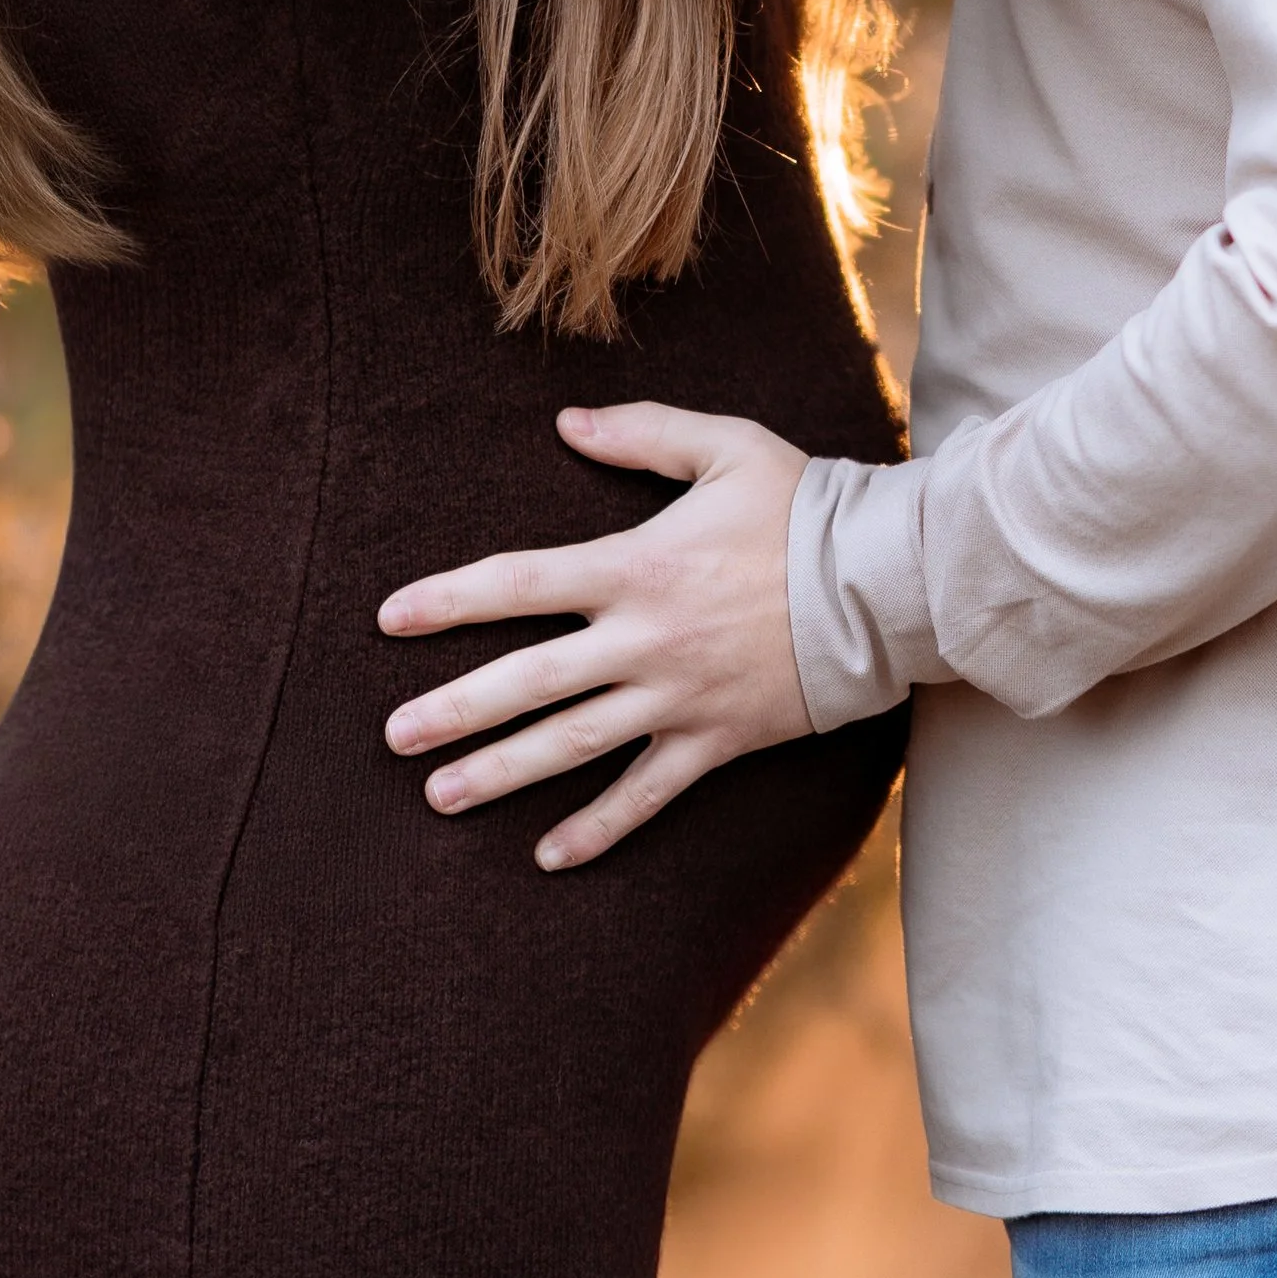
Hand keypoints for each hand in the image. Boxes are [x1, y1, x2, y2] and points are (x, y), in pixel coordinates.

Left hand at [377, 404, 810, 869]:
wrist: (885, 583)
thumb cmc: (805, 506)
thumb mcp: (726, 448)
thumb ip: (642, 436)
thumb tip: (567, 422)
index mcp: (636, 565)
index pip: (519, 582)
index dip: (450, 598)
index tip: (391, 617)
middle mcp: (644, 640)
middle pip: (529, 680)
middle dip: (455, 709)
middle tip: (394, 735)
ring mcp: (677, 698)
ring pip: (572, 745)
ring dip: (502, 773)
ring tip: (440, 797)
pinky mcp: (716, 741)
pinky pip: (647, 794)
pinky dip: (598, 828)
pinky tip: (550, 855)